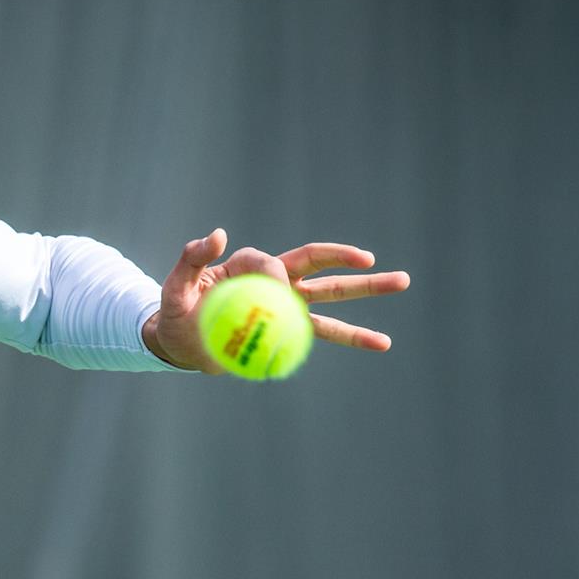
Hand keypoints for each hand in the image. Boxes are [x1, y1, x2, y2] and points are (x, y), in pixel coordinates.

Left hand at [143, 228, 409, 372]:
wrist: (181, 343)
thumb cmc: (176, 313)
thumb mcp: (175, 287)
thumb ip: (192, 260)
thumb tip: (217, 235)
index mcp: (248, 265)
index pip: (272, 263)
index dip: (276, 273)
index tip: (272, 288)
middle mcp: (275, 280)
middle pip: (319, 267)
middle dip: (351, 263)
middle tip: (380, 262)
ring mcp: (286, 304)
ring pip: (332, 297)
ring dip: (366, 292)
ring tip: (403, 282)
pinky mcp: (288, 328)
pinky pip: (324, 333)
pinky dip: (353, 336)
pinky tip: (382, 342)